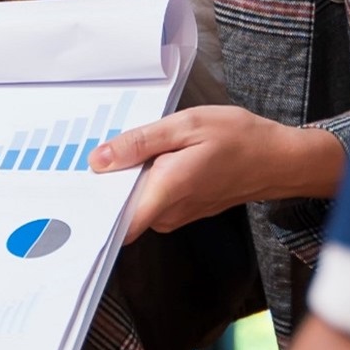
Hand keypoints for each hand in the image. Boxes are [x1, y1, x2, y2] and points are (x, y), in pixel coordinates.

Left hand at [90, 105, 343, 239]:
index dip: (92, 210)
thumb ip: (140, 144)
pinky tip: (151, 158)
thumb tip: (98, 161)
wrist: (276, 160)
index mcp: (167, 189)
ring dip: (127, 179)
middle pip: (120, 208)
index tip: (72, 193)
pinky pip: (150, 200)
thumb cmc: (238, 138)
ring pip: (135, 202)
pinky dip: (145, 181)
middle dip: (105, 184)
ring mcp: (176, 216)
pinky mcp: (181, 212)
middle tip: (96, 155)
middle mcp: (168, 212)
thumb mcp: (186, 125)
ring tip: (129, 150)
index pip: (118, 223)